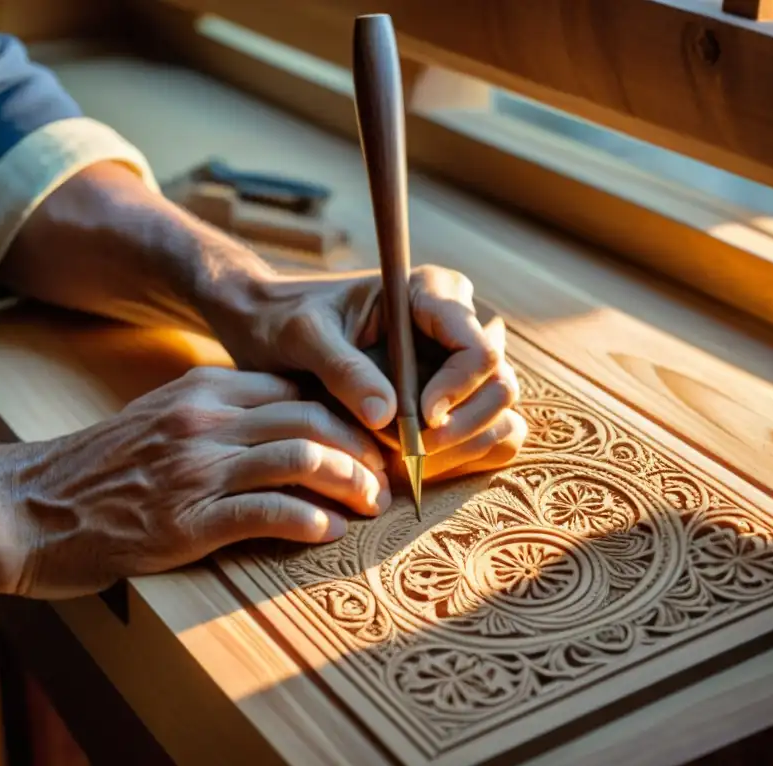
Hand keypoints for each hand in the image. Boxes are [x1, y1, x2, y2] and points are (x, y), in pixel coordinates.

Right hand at [4, 367, 388, 597]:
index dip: (345, 414)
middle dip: (361, 447)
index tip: (369, 441)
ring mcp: (193, 469)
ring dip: (348, 482)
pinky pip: (266, 513)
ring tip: (370, 504)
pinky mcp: (183, 522)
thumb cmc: (97, 469)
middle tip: (383, 476)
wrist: (24, 506)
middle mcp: (203, 420)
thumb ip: (215, 415)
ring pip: (300, 456)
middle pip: (311, 416)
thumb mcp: (158, 419)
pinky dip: (308, 521)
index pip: (296, 387)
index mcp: (201, 389)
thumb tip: (281, 428)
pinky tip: (328, 531)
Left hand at [203, 265, 526, 481]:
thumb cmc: (287, 320)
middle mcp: (458, 324)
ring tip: (407, 464)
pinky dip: (463, 458)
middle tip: (411, 454)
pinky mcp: (455, 398)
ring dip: (463, 447)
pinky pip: (489, 434)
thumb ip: (345, 370)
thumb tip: (388, 417)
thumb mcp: (305, 336)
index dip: (457, 390)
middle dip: (462, 427)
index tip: (419, 421)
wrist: (271, 331)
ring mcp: (461, 364)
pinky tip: (419, 467)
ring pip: (501, 414)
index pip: (478, 347)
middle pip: (499, 384)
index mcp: (432, 292)